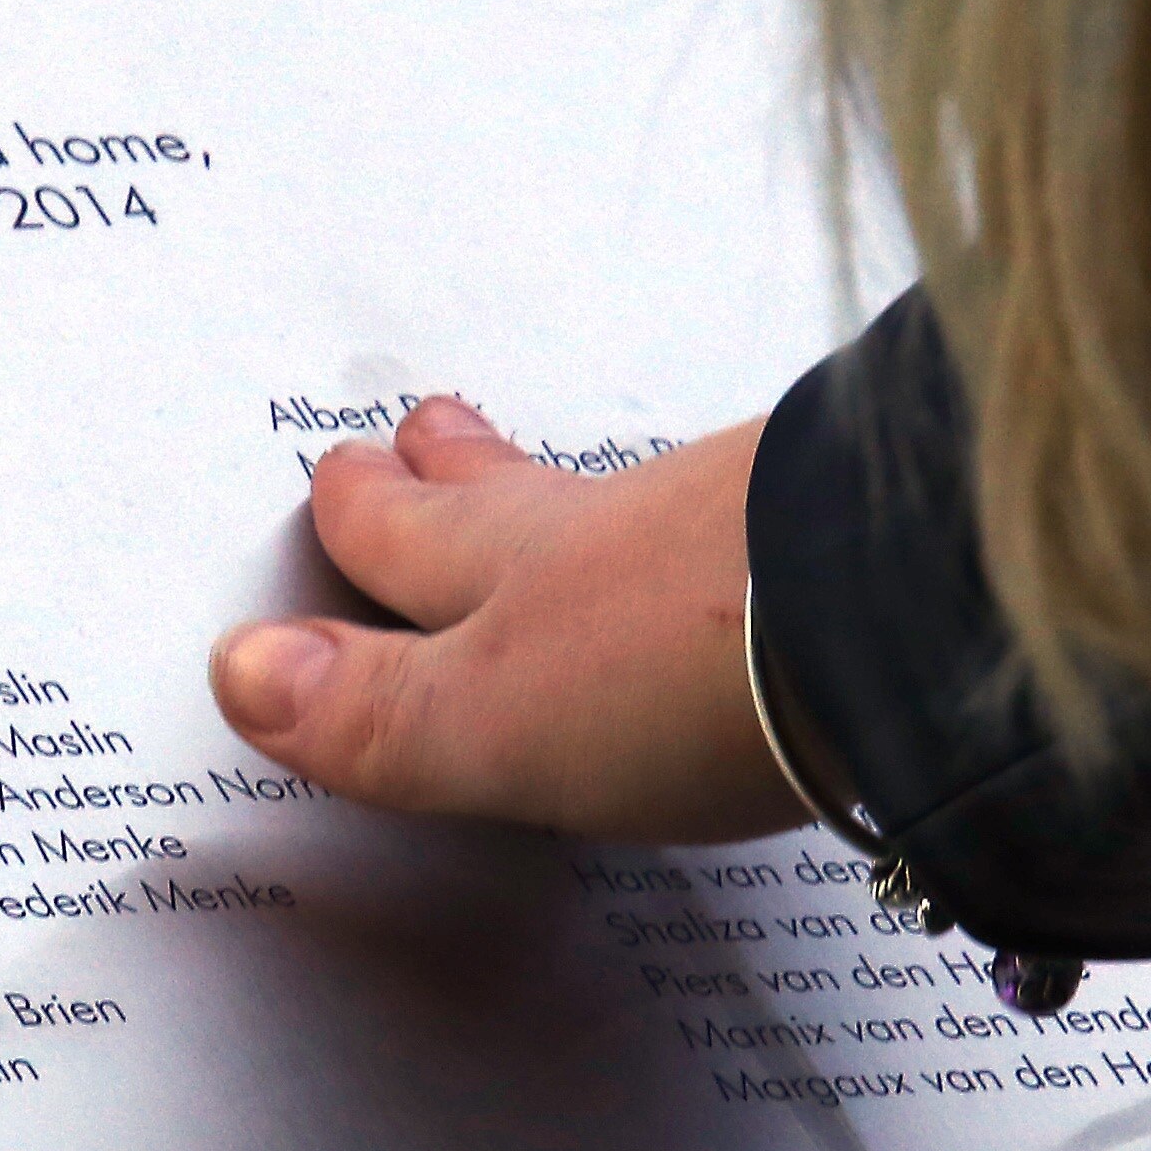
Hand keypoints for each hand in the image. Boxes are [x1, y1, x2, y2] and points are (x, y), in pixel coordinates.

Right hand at [211, 399, 798, 843]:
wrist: (905, 629)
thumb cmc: (693, 662)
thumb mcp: (490, 717)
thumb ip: (373, 710)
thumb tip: (244, 676)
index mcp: (513, 570)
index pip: (409, 539)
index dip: (366, 516)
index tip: (338, 478)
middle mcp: (619, 532)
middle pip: (512, 494)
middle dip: (455, 472)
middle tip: (425, 434)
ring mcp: (737, 533)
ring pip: (632, 506)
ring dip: (590, 505)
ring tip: (574, 501)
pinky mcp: (841, 561)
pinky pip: (748, 538)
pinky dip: (717, 541)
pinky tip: (740, 563)